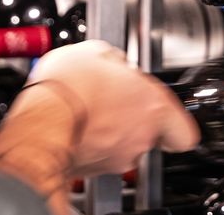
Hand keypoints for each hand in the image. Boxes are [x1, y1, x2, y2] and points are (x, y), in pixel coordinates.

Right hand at [0, 41, 199, 214]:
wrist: (38, 125)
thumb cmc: (68, 89)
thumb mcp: (95, 53)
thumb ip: (116, 63)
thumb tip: (113, 64)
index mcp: (152, 105)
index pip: (185, 131)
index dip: (176, 122)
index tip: (167, 113)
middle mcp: (140, 136)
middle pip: (151, 132)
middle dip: (134, 117)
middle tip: (116, 99)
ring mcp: (118, 157)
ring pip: (125, 145)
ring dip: (112, 129)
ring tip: (91, 108)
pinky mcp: (95, 170)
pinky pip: (102, 154)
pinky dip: (93, 142)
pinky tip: (78, 123)